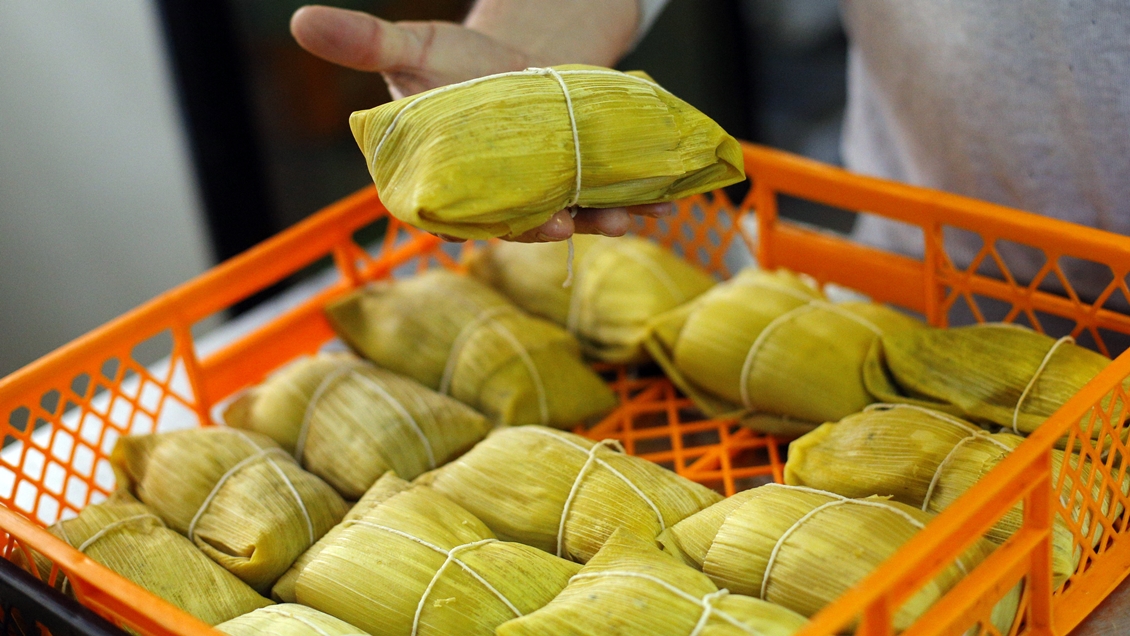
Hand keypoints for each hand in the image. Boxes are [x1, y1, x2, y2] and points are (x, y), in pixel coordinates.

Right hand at [291, 4, 658, 241]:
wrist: (507, 57)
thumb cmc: (453, 63)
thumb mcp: (413, 49)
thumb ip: (365, 43)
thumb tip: (300, 19)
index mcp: (445, 182)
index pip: (460, 215)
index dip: (485, 225)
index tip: (519, 221)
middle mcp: (494, 197)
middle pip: (519, 222)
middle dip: (550, 226)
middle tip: (574, 222)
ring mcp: (539, 193)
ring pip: (568, 215)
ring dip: (602, 221)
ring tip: (633, 218)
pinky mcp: (573, 181)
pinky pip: (601, 198)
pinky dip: (631, 202)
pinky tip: (663, 203)